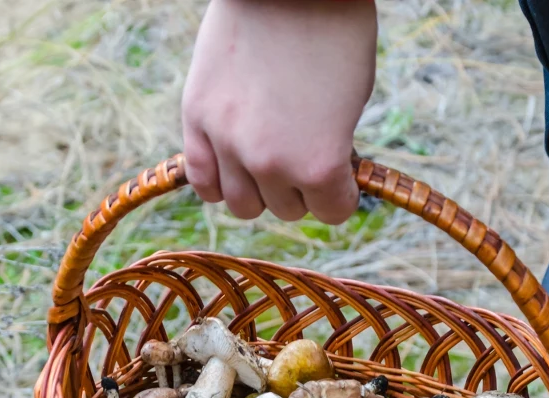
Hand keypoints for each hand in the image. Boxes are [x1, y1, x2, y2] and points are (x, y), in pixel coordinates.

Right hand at [181, 0, 376, 223]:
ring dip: (258, 187)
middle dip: (299, 185)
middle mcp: (270, 163)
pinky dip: (219, 179)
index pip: (332, 212)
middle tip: (301, 147)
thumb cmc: (335, 34)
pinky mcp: (196, 118)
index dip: (340, 191)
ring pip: (242, 204)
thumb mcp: (352, 103)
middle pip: (285, 209)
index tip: (340, 171)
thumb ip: (330, 150)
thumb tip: (312, 178)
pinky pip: (201, 180)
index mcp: (320, 164)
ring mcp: (227, 142)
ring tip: (267, 154)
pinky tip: (232, 161)